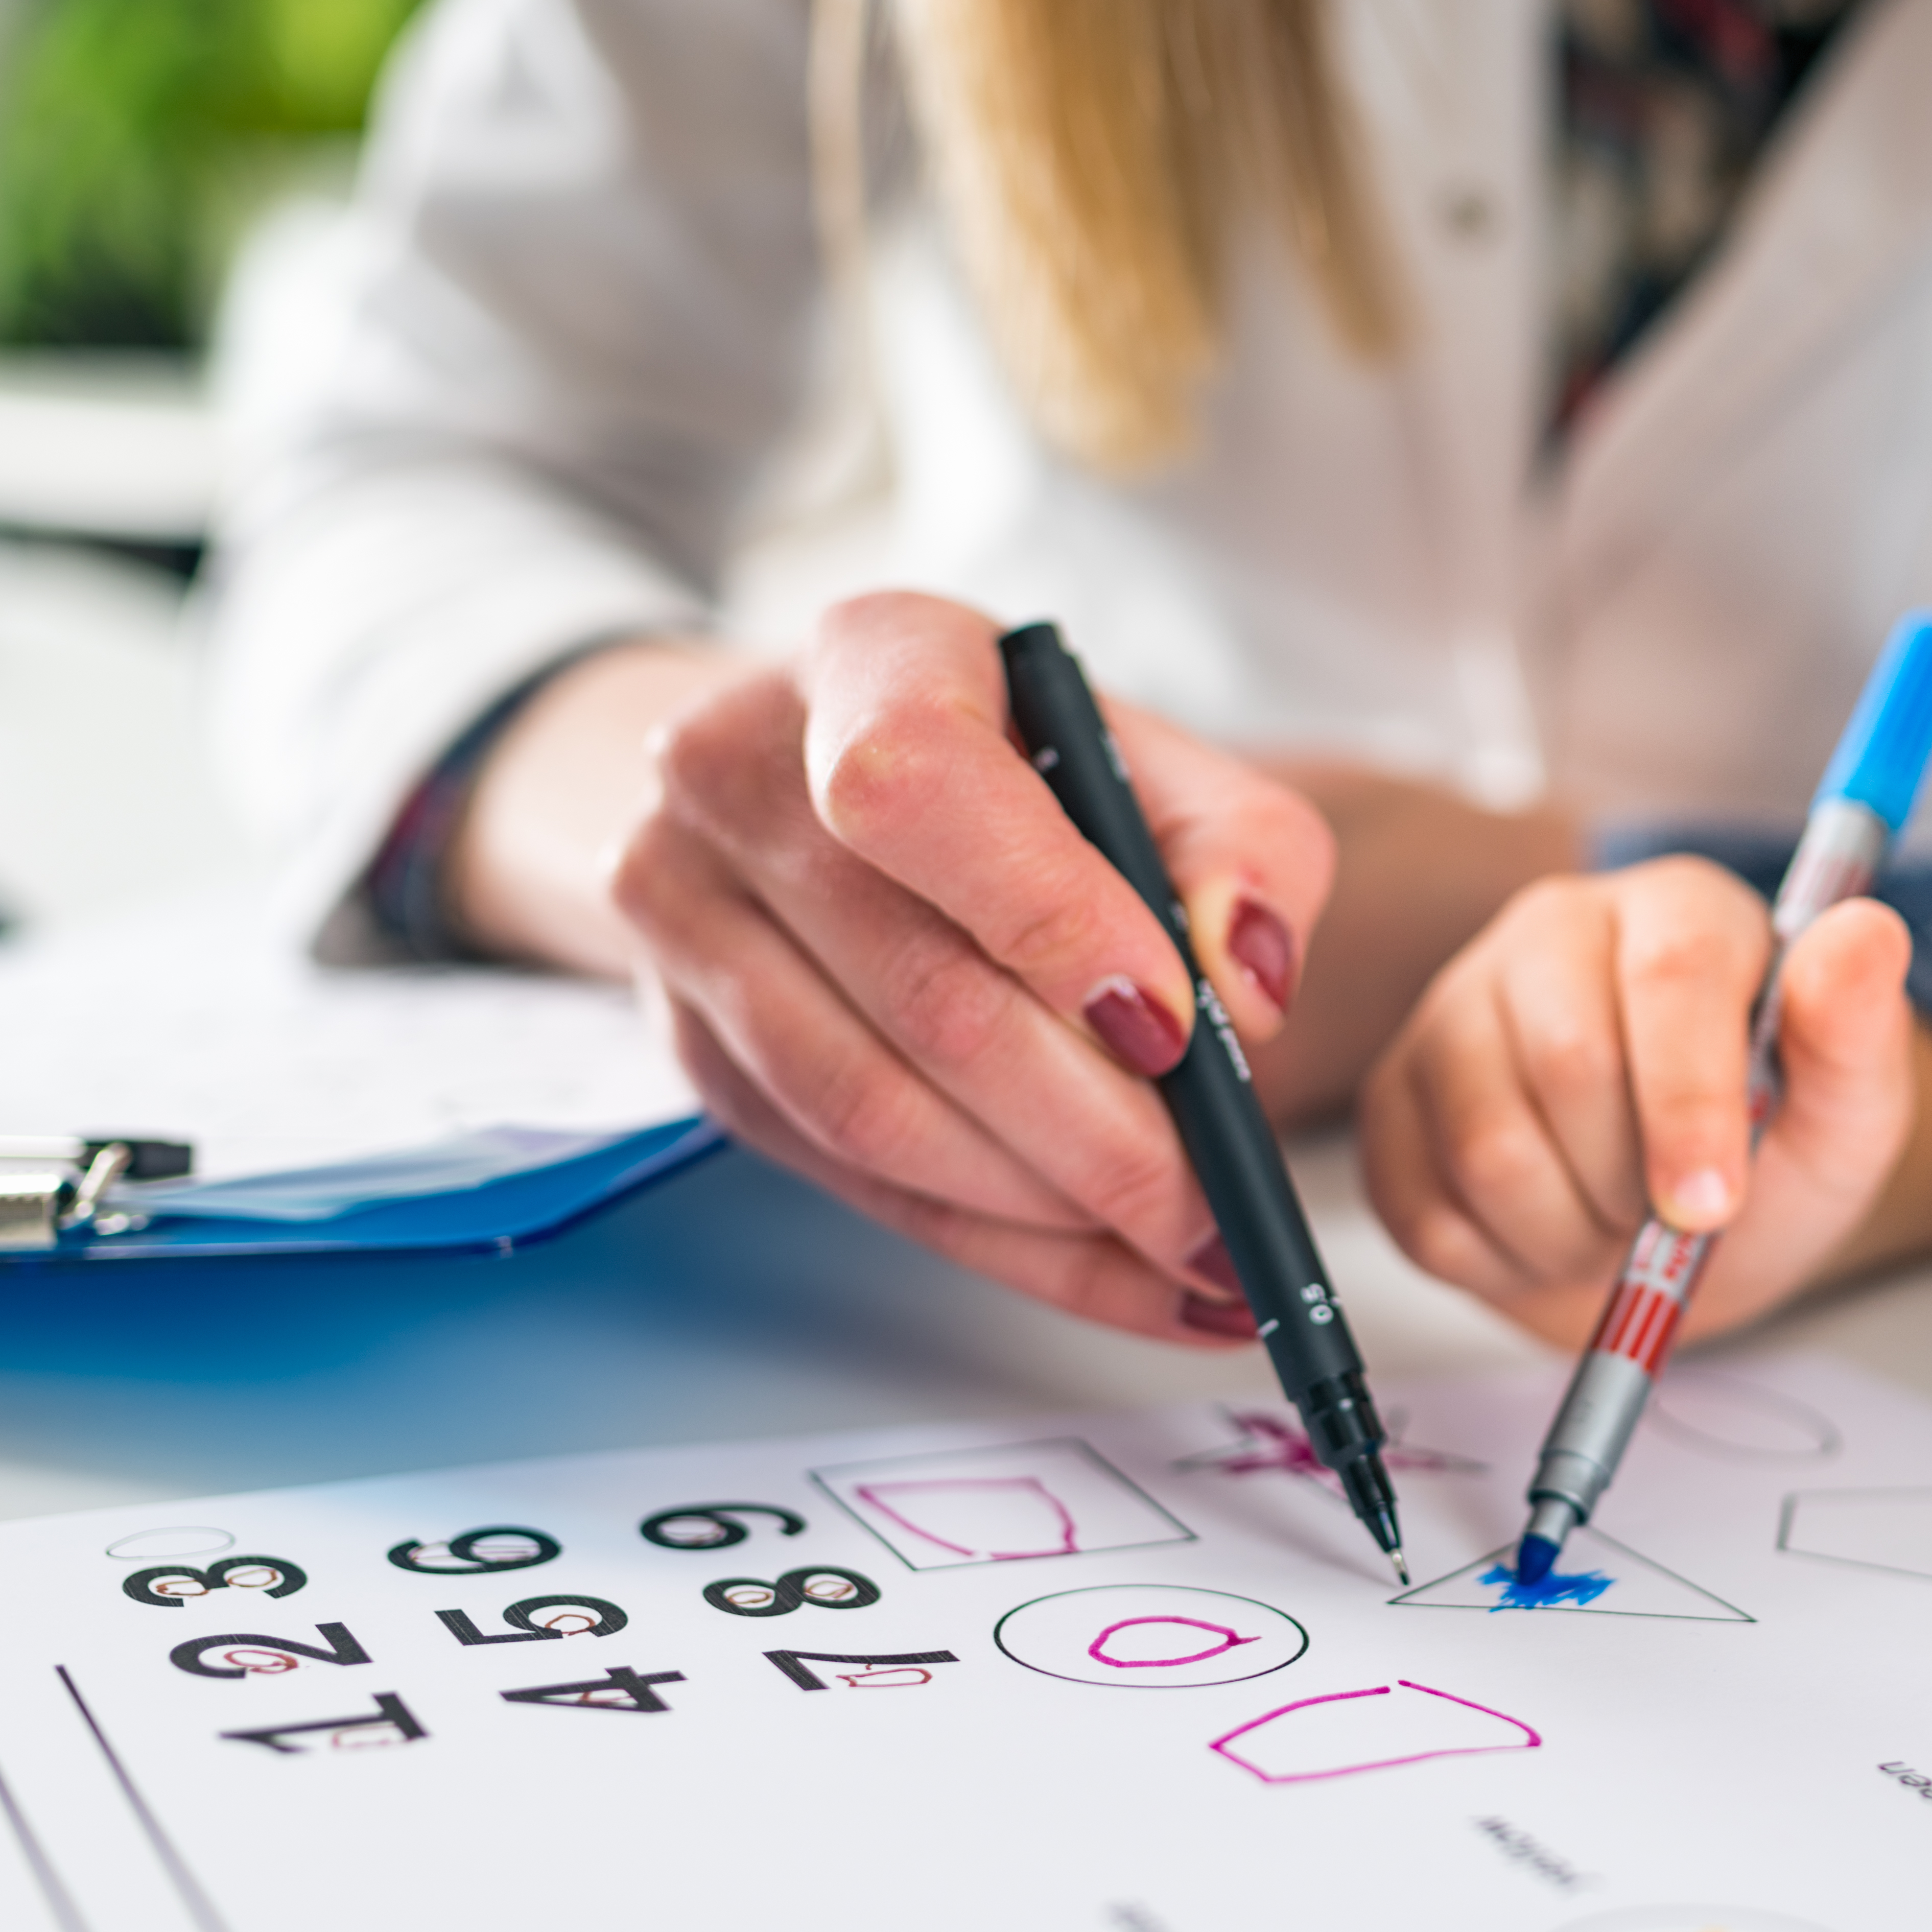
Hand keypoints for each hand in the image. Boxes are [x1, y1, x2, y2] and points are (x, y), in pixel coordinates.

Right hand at [453, 594, 1332, 1344]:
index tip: (1177, 1031)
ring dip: (1047, 1212)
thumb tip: (1247, 986)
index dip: (1053, 923)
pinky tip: (1110, 1271)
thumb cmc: (1018, 768)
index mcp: (866, 660)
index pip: (919, 790)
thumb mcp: (1152, 759)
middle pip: (921, 993)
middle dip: (1098, 1133)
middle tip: (1218, 1213)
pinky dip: (997, 1242)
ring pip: (872, 1111)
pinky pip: (851, 1177)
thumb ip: (1240, 852)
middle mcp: (734, 772)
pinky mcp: (692, 1044)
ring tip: (1181, 1256)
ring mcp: (684, 914)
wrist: (821, 776)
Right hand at [1357, 856, 1931, 1343]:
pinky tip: (1548, 1230)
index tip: (1713, 1205)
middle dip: (1632, 1180)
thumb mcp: (1850, 1110)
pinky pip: (1428, 1210)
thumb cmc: (1770, 1156)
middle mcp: (1553, 933)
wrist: (1687, 1230)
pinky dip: (1502, 1260)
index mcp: (1676, 911)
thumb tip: (1865, 937)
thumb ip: (1857, 1029)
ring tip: (1613, 1221)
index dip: (1689, 1102)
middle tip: (1671, 1214)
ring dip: (1568, 1231)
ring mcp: (1457, 1008)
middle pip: (1567, 1063)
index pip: (1670, 974)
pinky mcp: (1396, 1099)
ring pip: (1488, 1147)